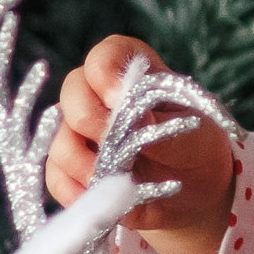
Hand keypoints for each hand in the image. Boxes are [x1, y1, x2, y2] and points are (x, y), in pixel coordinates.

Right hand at [46, 35, 236, 253]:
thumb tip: (134, 120)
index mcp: (135, 76)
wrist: (197, 194)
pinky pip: (56, 176)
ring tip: (106, 179)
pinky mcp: (76, 171)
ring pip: (58, 136)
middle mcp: (102, 99)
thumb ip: (164, 126)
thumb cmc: (197, 149)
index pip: (107, 55)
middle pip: (72, 91)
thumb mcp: (195, 136)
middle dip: (86, 116)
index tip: (116, 97)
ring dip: (77, 159)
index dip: (104, 71)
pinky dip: (70, 189)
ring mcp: (85, 135)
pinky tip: (92, 198)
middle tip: (110, 141)